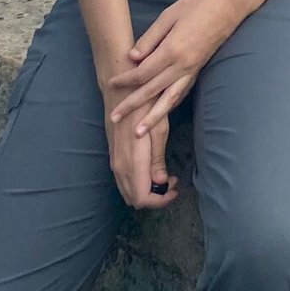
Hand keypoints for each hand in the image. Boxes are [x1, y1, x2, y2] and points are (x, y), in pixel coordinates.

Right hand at [101, 77, 178, 209]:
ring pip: (128, 190)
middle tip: (173, 183)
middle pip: (134, 198)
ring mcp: (114, 161)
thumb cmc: (145, 104)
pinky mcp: (113, 155)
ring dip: (147, 190)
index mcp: (132, 162)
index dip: (160, 200)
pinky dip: (138, 182)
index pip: (142, 197)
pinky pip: (124, 180)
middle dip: (155, 197)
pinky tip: (152, 169)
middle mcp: (119, 166)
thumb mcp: (159, 129)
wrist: (122, 90)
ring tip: (166, 176)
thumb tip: (161, 182)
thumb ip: (157, 159)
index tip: (175, 190)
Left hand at [107, 0, 241, 137]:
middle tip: (114, 117)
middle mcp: (182, 66)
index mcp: (172, 50)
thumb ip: (150, 37)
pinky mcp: (198, 71)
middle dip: (132, 106)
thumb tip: (132, 57)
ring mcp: (192, 70)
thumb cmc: (198, 4)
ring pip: (169, 100)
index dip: (125, 80)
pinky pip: (181, 93)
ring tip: (139, 133)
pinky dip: (170, 105)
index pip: (143, 73)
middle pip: (152, 91)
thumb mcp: (169, 14)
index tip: (111, 84)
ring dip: (152, 118)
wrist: (229, 5)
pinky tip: (163, 112)